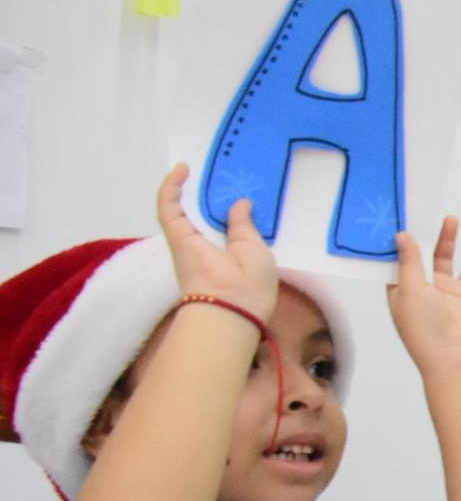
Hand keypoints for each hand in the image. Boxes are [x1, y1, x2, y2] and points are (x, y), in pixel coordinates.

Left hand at [156, 164, 277, 318]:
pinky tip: (234, 230)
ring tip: (231, 204)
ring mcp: (190, 265)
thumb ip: (243, 227)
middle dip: (194, 197)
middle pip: (180, 217)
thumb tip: (238, 205)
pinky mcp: (202, 276)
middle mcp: (183, 251)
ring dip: (207, 216)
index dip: (172, 185)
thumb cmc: (238, 291)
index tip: (184, 169)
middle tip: (216, 183)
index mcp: (187, 241)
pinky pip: (203, 244)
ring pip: (193, 232)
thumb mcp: (250, 254)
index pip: (169, 207)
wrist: (229, 331)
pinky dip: (214, 231)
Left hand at [388, 218, 460, 369]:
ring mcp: (444, 293)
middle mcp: (421, 290)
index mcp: (400, 291)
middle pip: (421, 256)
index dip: (396, 241)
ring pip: (445, 260)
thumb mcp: (409, 290)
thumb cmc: (424, 328)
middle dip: (423, 235)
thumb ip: (408, 261)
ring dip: (447, 240)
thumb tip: (401, 235)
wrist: (455, 357)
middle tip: (424, 212)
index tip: (396, 217)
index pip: (396, 261)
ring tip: (450, 220)